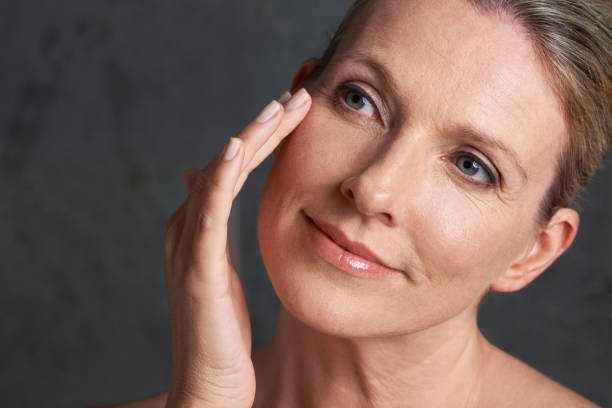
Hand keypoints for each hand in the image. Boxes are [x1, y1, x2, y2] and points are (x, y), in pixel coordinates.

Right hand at [163, 89, 311, 407]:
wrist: (208, 386)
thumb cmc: (218, 333)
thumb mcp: (219, 272)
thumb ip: (214, 230)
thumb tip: (205, 184)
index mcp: (197, 228)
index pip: (232, 169)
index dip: (262, 138)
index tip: (295, 113)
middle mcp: (187, 227)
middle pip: (227, 163)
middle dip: (263, 127)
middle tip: (297, 96)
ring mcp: (189, 244)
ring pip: (219, 175)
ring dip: (250, 138)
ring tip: (280, 107)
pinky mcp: (199, 266)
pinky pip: (210, 212)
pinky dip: (222, 176)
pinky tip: (239, 148)